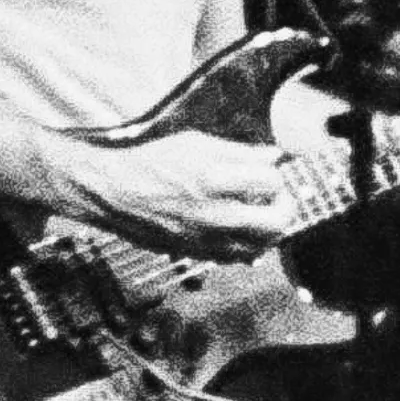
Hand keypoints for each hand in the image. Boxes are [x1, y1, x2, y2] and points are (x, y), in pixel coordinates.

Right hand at [45, 130, 295, 259]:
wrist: (113, 193)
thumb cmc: (152, 163)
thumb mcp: (196, 142)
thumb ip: (240, 151)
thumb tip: (274, 156)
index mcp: (213, 178)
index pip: (272, 180)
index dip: (278, 173)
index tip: (272, 170)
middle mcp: (213, 213)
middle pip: (277, 221)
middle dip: (285, 206)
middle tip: (278, 197)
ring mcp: (206, 238)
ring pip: (262, 245)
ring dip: (269, 229)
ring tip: (261, 213)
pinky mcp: (198, 253)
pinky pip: (238, 257)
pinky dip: (247, 245)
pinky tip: (240, 229)